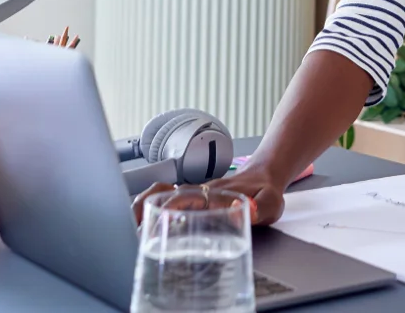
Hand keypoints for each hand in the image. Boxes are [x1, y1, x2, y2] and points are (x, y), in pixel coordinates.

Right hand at [131, 165, 285, 226]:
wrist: (266, 176)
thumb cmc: (267, 191)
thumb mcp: (271, 202)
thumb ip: (259, 208)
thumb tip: (236, 211)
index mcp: (214, 194)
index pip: (182, 198)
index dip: (165, 208)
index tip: (154, 220)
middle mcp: (199, 193)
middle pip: (161, 196)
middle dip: (143, 209)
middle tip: (135, 229)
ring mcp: (194, 196)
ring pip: (159, 197)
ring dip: (143, 209)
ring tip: (133, 228)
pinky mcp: (194, 202)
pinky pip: (167, 203)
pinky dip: (152, 212)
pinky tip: (147, 228)